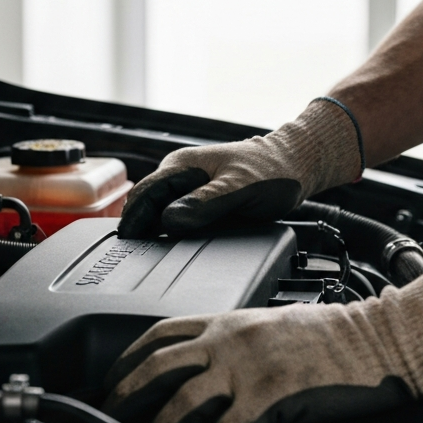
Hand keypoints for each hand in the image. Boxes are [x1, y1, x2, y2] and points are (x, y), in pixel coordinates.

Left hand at [103, 258, 422, 422]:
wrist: (379, 337)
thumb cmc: (333, 331)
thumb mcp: (271, 321)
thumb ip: (234, 338)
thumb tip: (207, 363)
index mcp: (226, 321)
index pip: (158, 334)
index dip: (125, 359)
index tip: (110, 380)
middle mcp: (228, 341)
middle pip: (156, 368)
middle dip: (123, 397)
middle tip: (108, 421)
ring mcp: (247, 370)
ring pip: (181, 404)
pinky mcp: (270, 399)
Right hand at [118, 98, 362, 238]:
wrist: (296, 165)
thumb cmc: (272, 171)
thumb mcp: (239, 189)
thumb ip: (205, 204)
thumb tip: (169, 221)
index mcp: (182, 165)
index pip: (144, 193)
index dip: (132, 219)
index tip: (126, 242)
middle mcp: (180, 174)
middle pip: (147, 203)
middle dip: (138, 226)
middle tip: (133, 257)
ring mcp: (189, 185)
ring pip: (161, 210)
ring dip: (153, 229)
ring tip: (148, 255)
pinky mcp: (201, 197)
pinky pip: (178, 214)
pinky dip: (171, 229)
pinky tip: (172, 245)